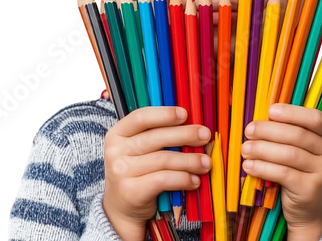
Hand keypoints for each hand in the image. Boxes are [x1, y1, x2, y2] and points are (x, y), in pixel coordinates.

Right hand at [102, 106, 211, 240]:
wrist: (121, 207)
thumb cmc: (137, 170)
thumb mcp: (140, 148)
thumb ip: (159, 133)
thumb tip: (192, 124)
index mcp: (118, 133)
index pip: (141, 117)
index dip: (164, 114)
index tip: (185, 114)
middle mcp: (115, 151)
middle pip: (156, 138)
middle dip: (185, 135)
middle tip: (205, 135)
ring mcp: (121, 172)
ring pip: (163, 160)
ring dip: (190, 160)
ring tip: (205, 162)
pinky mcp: (131, 191)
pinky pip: (163, 180)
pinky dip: (183, 179)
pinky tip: (194, 180)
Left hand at [241, 104, 321, 239]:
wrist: (309, 210)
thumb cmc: (298, 172)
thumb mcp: (298, 150)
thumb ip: (285, 133)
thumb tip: (258, 120)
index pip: (315, 118)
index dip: (292, 112)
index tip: (270, 111)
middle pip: (298, 135)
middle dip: (269, 131)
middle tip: (249, 131)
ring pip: (290, 154)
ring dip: (262, 149)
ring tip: (245, 149)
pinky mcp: (311, 188)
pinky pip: (284, 173)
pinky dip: (263, 168)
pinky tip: (249, 165)